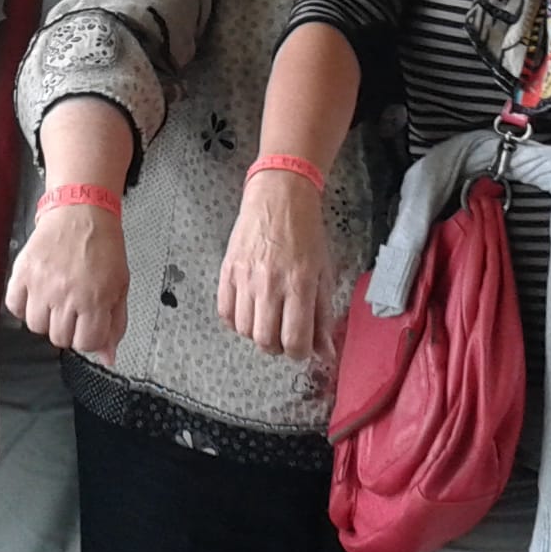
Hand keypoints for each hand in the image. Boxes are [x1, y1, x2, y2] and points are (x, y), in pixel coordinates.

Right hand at [5, 202, 127, 359]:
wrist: (81, 211)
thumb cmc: (103, 246)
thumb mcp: (120, 286)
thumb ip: (116, 324)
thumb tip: (108, 358)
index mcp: (94, 300)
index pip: (84, 344)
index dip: (88, 336)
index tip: (88, 323)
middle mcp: (66, 295)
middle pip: (58, 339)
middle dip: (68, 327)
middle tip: (73, 307)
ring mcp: (41, 284)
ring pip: (35, 326)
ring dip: (46, 317)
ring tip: (55, 297)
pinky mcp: (22, 272)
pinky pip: (14, 306)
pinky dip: (23, 304)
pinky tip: (37, 292)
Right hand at [217, 169, 332, 359]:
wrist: (279, 198)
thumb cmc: (306, 234)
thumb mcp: (324, 273)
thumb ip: (323, 315)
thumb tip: (325, 353)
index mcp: (299, 284)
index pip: (295, 340)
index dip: (299, 353)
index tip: (302, 347)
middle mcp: (270, 284)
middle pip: (265, 341)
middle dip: (278, 347)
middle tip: (284, 335)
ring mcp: (245, 278)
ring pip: (244, 330)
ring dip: (257, 334)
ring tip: (268, 320)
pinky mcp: (227, 270)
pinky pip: (225, 313)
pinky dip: (236, 321)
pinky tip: (250, 311)